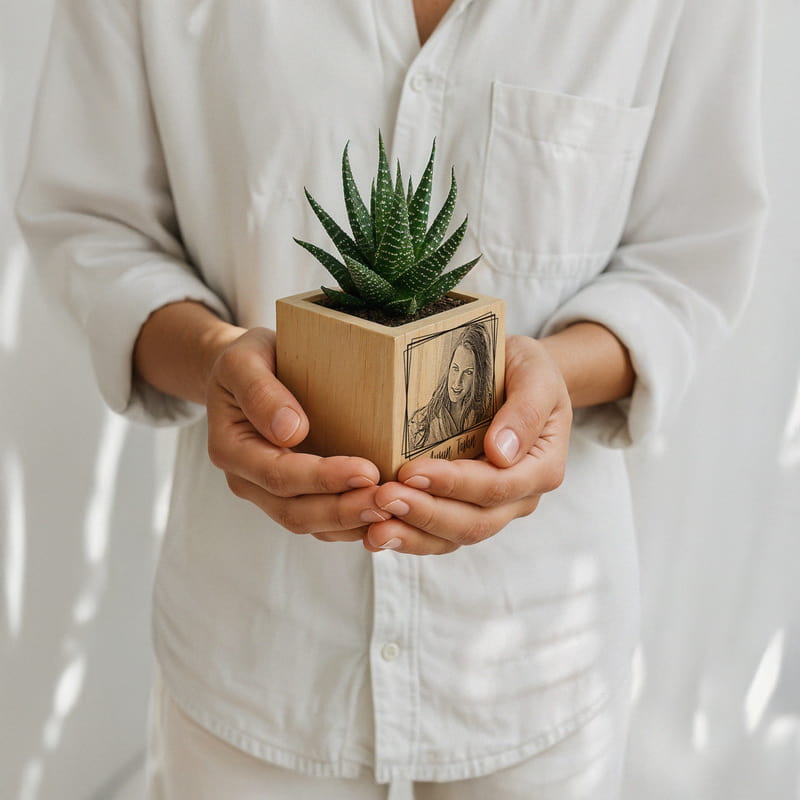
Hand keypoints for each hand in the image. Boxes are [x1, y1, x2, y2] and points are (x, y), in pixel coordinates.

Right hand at [205, 327, 389, 541]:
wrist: (249, 371)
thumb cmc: (250, 361)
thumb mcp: (243, 360)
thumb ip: (259, 392)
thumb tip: (290, 430)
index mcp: (231, 449)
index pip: (278, 474)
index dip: (323, 478)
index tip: (366, 471)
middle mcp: (248, 480)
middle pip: (295, 511)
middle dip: (343, 510)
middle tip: (387, 501)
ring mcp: (271, 494)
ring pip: (311, 524)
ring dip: (352, 523)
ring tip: (392, 511)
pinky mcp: (296, 496)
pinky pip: (323, 523)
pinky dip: (353, 524)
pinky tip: (385, 516)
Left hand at [363, 335, 571, 554]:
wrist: (518, 377)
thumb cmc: (527, 371)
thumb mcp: (537, 376)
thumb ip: (527, 410)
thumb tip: (501, 452)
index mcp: (541, 467)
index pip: (497, 486)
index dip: (453, 483)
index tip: (411, 471)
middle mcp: (520, 497)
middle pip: (474, 521)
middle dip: (426, 513)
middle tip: (383, 498)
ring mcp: (493, 509)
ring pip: (454, 537)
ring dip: (413, 534)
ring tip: (375, 528)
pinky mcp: (467, 509)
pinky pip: (440, 535)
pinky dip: (409, 537)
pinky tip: (376, 533)